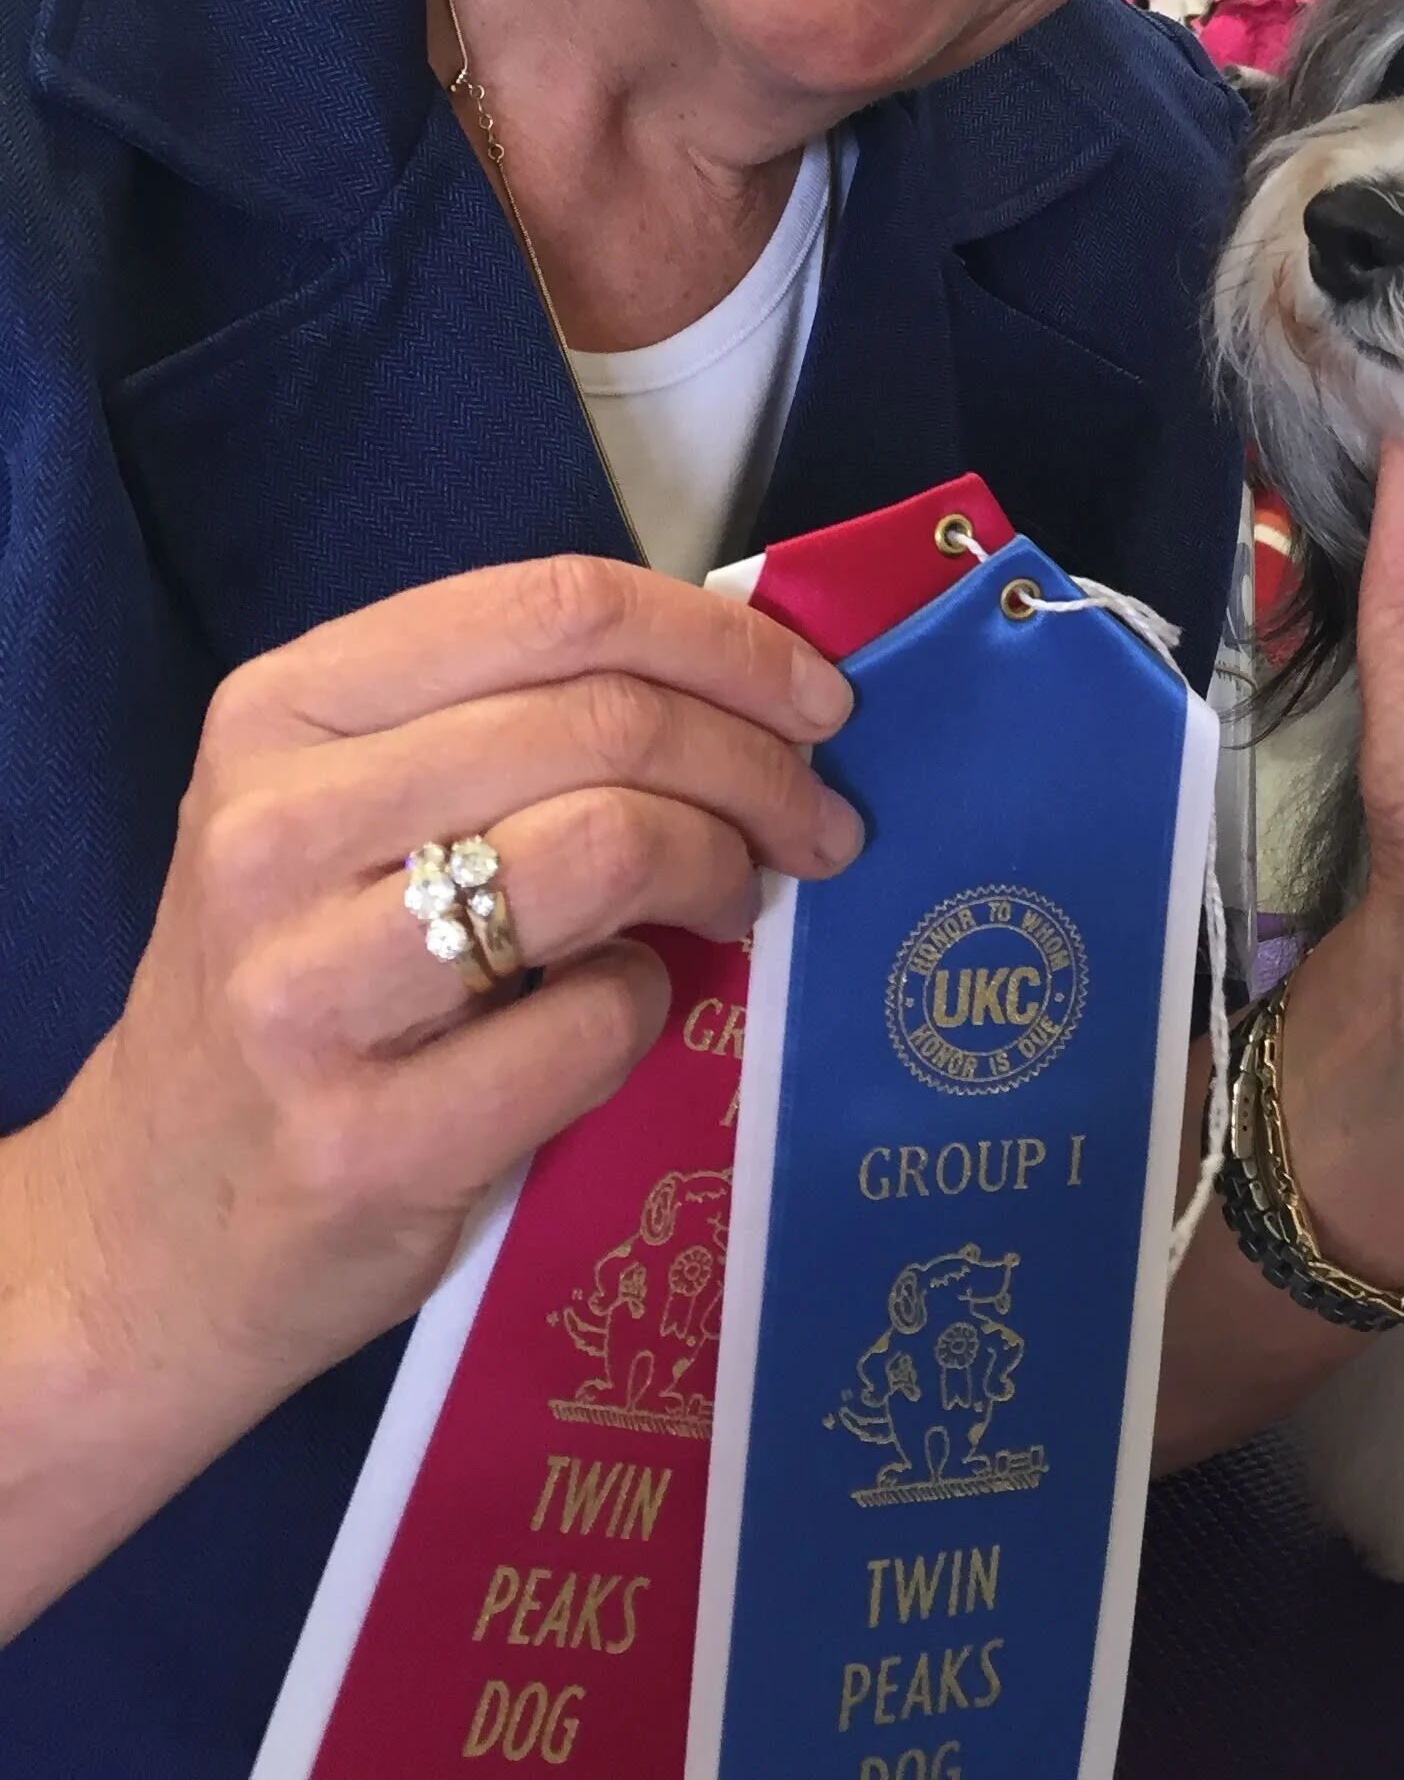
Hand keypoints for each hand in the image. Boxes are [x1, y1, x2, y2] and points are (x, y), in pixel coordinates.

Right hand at [0, 557, 854, 1631]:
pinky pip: (595, 1022)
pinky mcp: (361, 1141)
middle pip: (606, 722)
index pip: (554, 608)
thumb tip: (753, 678)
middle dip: (761, 763)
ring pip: (610, 848)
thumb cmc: (299, 985)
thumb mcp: (346, 811)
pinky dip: (653, 1006)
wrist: (150, 1231)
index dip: (722, 641)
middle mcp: (274, 832)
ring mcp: (305, 992)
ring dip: (724, 868)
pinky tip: (630, 1014)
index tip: (817, 697)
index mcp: (282, 712)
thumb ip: (509, 723)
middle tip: (818, 821)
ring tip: (741, 901)